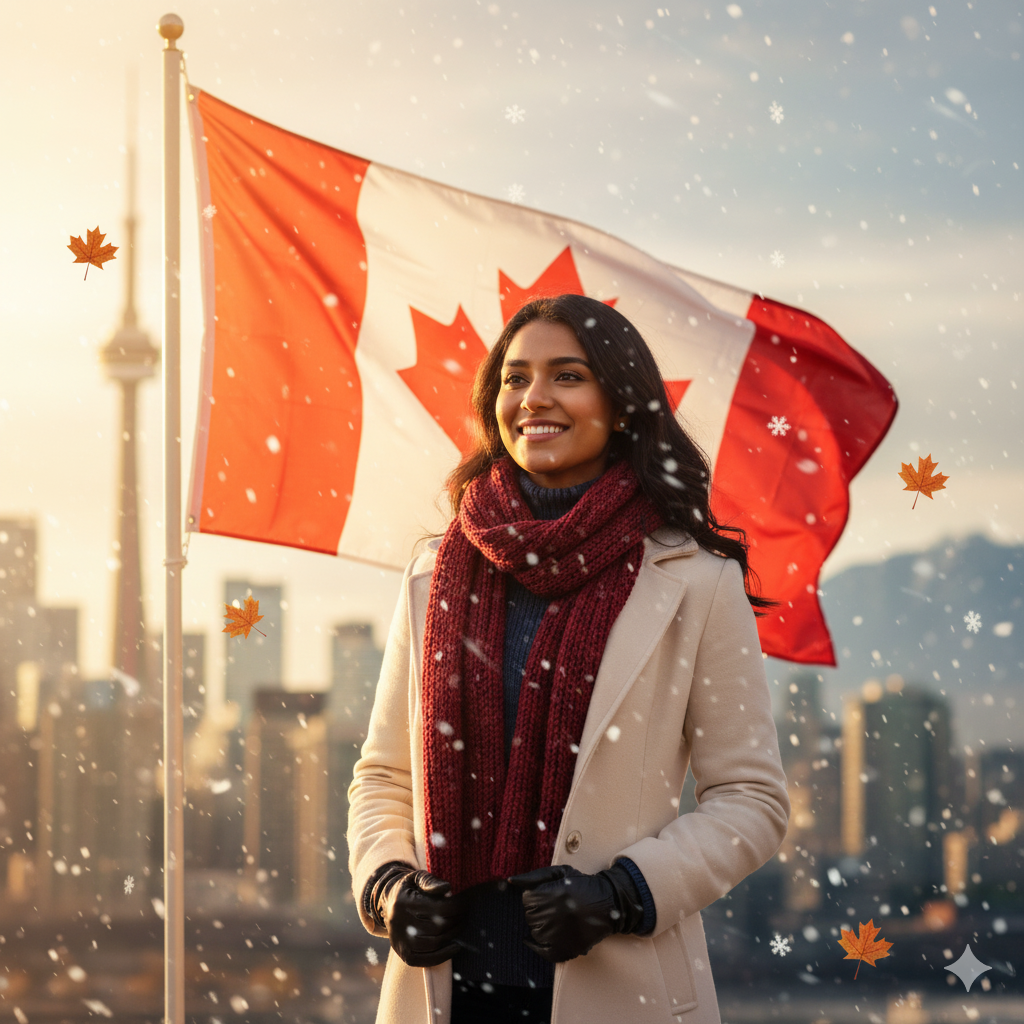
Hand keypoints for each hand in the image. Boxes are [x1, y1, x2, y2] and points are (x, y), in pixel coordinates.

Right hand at [369, 864, 469, 967]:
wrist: (388, 904)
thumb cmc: (409, 889)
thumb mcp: (416, 878)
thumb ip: (430, 881)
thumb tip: (447, 888)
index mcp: (403, 902)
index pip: (438, 908)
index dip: (456, 906)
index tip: (466, 902)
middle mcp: (399, 923)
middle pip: (437, 927)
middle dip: (456, 921)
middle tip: (466, 914)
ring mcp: (401, 942)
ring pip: (433, 944)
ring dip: (453, 936)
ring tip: (462, 926)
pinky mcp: (404, 954)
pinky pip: (426, 960)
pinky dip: (443, 956)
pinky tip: (455, 947)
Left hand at [507, 863, 643, 962]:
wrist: (609, 903)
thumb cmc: (582, 884)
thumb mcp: (560, 872)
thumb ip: (534, 876)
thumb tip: (510, 880)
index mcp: (552, 895)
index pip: (527, 899)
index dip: (536, 896)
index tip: (547, 894)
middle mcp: (554, 915)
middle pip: (530, 915)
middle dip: (539, 910)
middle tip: (555, 906)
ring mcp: (560, 935)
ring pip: (535, 932)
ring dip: (542, 925)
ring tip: (558, 918)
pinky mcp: (567, 949)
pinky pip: (543, 952)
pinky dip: (539, 946)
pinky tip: (544, 937)